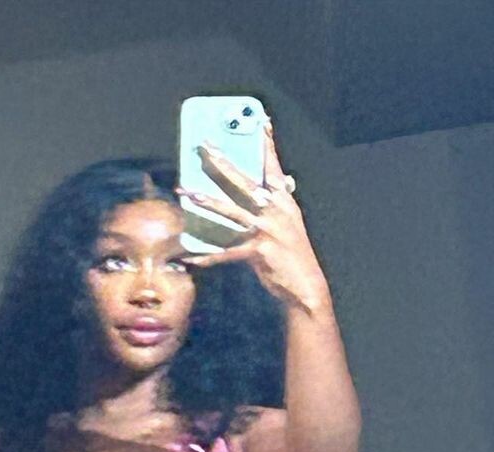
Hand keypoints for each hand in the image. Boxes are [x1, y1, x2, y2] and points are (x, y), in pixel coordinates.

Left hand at [176, 118, 330, 314]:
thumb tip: (278, 186)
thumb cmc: (295, 256)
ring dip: (207, 201)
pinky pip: (226, 253)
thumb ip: (279, 205)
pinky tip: (191, 258)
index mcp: (285, 202)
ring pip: (231, 211)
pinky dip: (208, 257)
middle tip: (204, 148)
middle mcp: (275, 211)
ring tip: (187, 193)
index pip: (274, 167)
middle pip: (244, 182)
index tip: (262, 122)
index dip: (268, 145)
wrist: (306, 287)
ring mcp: (266, 230)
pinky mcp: (258, 252)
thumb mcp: (291, 225)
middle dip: (222, 163)